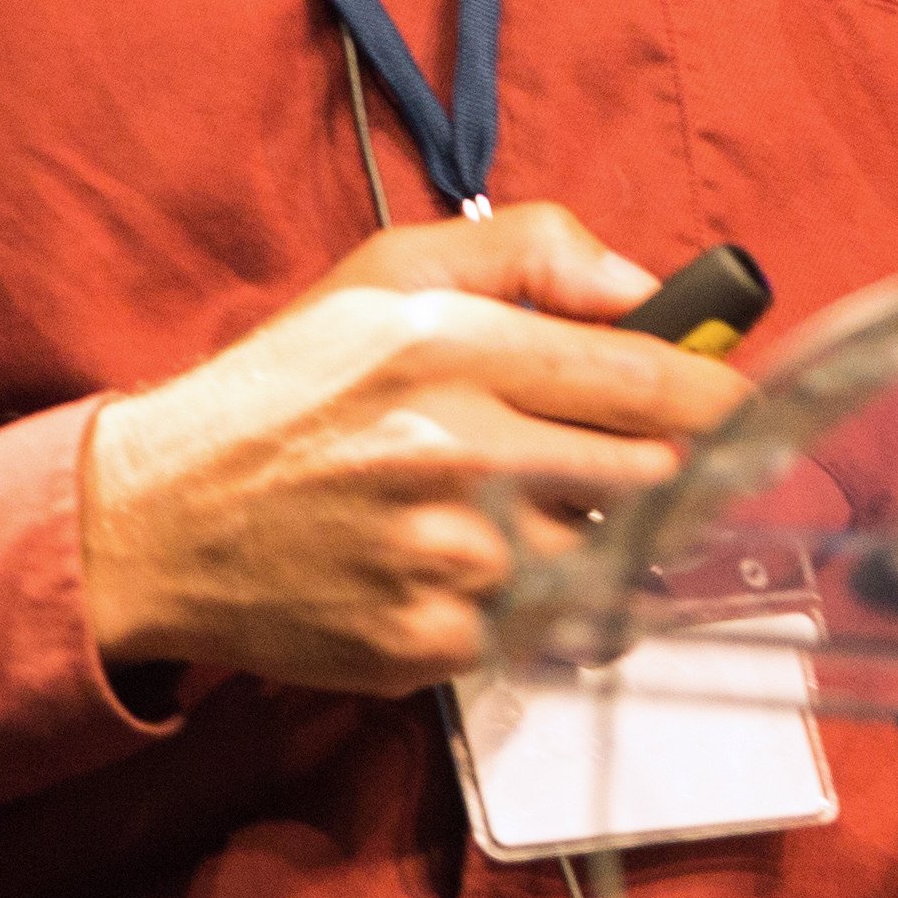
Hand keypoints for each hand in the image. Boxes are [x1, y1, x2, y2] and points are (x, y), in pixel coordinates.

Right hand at [78, 204, 753, 697]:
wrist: (157, 521)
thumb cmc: (282, 390)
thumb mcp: (387, 272)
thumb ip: (529, 251)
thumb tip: (647, 289)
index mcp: (454, 348)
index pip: (646, 381)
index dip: (716, 397)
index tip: (741, 408)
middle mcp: (460, 455)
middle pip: (649, 477)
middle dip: (654, 468)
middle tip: (617, 457)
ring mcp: (449, 563)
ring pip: (595, 556)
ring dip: (574, 538)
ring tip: (494, 509)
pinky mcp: (430, 646)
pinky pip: (534, 629)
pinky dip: (515, 603)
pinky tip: (447, 565)